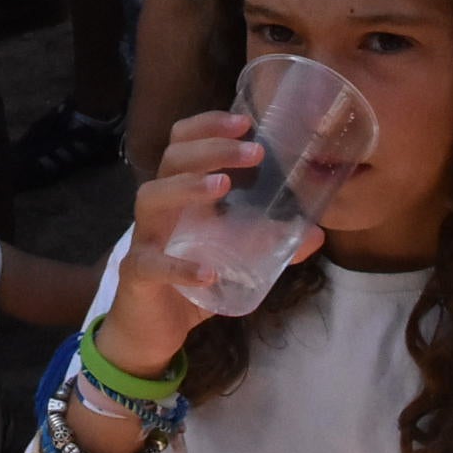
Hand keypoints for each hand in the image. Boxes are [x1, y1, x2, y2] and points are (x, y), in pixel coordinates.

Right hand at [96, 110, 322, 375]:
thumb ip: (270, 244)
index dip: (208, 126)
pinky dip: (179, 266)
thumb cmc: (191, 281)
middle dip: (211, 149)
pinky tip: (207, 271)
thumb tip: (315, 232)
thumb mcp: (235, 258)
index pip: (183, 142)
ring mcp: (144, 238)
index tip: (247, 122)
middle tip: (253, 153)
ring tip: (222, 186)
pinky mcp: (138, 275)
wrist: (153, 331)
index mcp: (181, 194)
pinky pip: (152, 264)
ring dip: (188, 187)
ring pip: (152, 197)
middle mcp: (160, 208)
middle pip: (171, 160)